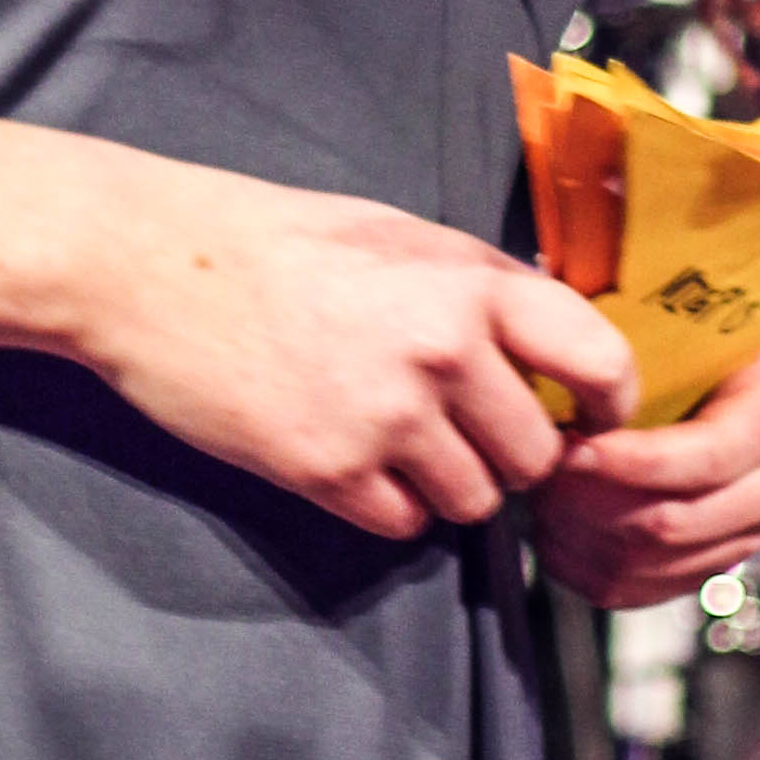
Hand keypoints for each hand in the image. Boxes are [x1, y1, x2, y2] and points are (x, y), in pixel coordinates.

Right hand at [77, 167, 639, 542]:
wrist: (151, 266)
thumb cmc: (277, 241)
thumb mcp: (402, 236)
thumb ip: (483, 287)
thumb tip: (559, 335)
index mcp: (470, 283)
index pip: (599, 360)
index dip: (609, 401)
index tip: (591, 415)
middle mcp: (442, 353)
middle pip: (536, 455)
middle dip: (510, 453)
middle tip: (469, 433)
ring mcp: (385, 418)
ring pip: (476, 500)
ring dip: (451, 485)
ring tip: (401, 442)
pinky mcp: (327, 471)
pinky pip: (405, 523)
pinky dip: (391, 506)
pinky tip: (356, 461)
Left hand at [533, 348, 759, 611]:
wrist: (700, 385)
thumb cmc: (676, 348)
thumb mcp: (671, 328)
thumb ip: (636, 345)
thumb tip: (576, 353)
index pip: (706, 458)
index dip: (630, 460)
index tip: (571, 446)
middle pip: (675, 521)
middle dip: (594, 501)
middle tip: (541, 471)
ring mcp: (747, 538)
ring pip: (647, 563)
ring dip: (580, 533)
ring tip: (542, 492)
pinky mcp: (705, 573)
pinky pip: (633, 592)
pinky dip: (580, 566)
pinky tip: (554, 527)